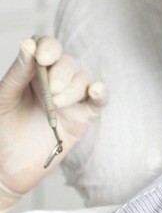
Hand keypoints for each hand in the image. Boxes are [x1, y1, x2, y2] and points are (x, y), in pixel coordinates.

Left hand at [0, 37, 107, 211]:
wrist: (6, 168)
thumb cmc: (2, 131)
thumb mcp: (3, 99)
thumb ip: (18, 74)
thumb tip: (28, 44)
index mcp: (33, 73)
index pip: (48, 48)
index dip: (49, 47)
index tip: (43, 58)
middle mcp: (55, 82)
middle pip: (68, 63)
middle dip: (61, 73)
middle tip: (50, 91)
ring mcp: (71, 99)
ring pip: (84, 79)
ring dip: (73, 88)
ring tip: (57, 105)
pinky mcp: (83, 116)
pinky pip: (100, 99)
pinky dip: (101, 92)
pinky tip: (95, 90)